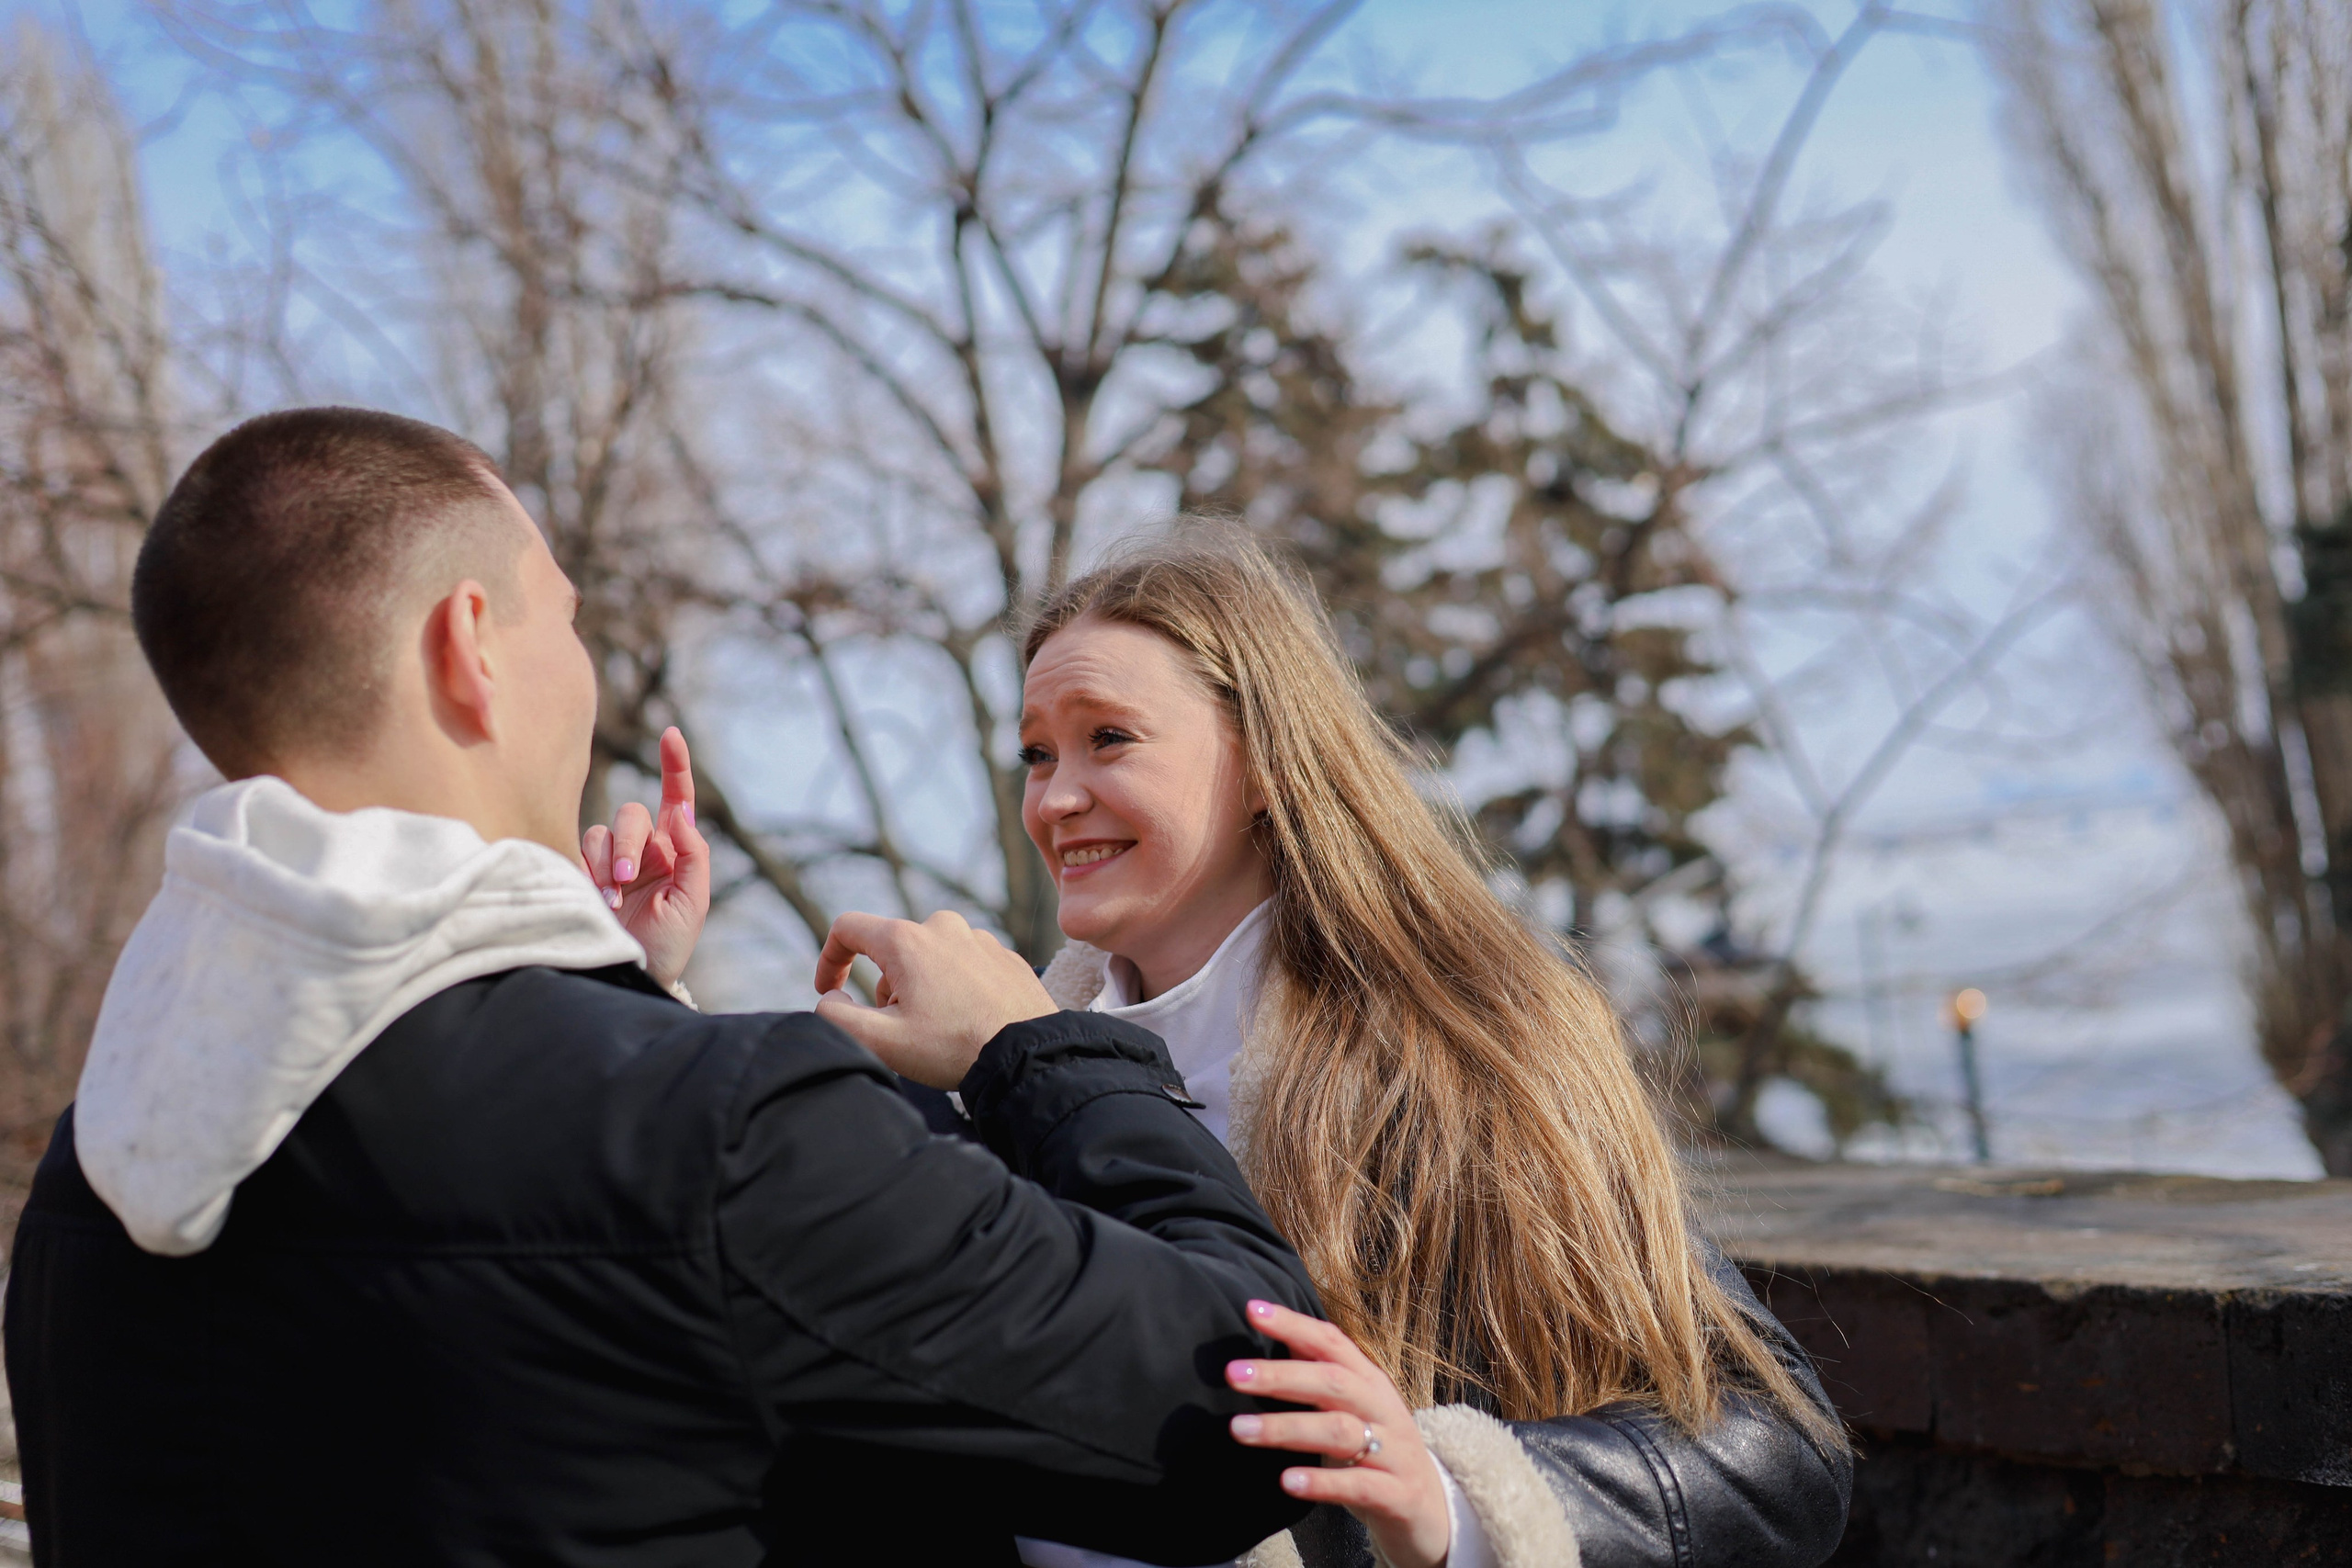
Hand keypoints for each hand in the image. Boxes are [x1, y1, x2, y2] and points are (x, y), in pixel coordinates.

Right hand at [582, 726, 710, 988]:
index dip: (674, 765)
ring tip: (610, 899)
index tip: (670, 734)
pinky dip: (587, 871)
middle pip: (630, 814)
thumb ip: (692, 855)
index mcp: (675, 851)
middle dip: (627, 842)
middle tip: (626, 878)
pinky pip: (579, 851)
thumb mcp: (692, 903)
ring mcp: (611, 862)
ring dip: (606, 862)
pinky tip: (596, 900)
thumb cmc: (668, 944)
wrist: (633, 976)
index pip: (676, 799)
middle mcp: (644, 849)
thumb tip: (682, 811)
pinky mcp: (582, 875)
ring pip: (600, 832)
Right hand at [812, 910, 1055, 1087]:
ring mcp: (978, 938)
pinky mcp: (1004, 954)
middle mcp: (943, 927)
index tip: (830, 991)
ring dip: (921, 988)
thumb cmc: (954, 1048)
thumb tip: (832, 998)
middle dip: (886, 989)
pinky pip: (963, 965)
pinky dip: (954, 988)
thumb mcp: (882, 1042)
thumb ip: (837, 1017)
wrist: (1028, 1055)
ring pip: (929, 958)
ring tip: (941, 1029)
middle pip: (891, 950)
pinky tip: (968, 1022)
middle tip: (903, 1030)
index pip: (848, 929)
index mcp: (906, 939)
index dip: (830, 960)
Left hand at [1225, 1300, 1451, 1567]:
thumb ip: (1321, 1376)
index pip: (1332, 1342)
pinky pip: (1358, 1485)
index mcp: (1370, 1382)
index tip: (1253, 1310)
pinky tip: (1288, 1481)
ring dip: (1286, 1428)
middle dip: (1281, 1376)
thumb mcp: (1354, 1409)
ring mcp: (1394, 1452)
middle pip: (1333, 1382)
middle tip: (1233, 1374)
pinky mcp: (1397, 1495)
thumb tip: (1279, 1338)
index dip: (1295, 1324)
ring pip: (1339, 1432)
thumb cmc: (1379, 1452)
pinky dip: (1322, 1481)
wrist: (1433, 1512)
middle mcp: (1383, 1409)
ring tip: (1239, 1430)